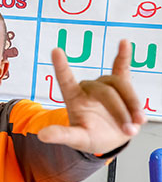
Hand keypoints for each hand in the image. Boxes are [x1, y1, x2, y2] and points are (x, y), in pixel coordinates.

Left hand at [38, 39, 144, 153]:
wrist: (108, 139)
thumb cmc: (89, 137)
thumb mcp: (76, 139)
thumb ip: (62, 135)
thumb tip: (42, 136)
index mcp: (73, 98)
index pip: (65, 80)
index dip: (61, 66)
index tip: (56, 50)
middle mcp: (88, 88)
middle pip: (105, 92)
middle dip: (120, 112)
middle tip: (129, 131)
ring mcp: (104, 86)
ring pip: (120, 86)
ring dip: (132, 104)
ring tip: (138, 122)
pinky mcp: (120, 85)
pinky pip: (121, 67)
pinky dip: (123, 56)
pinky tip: (124, 43)